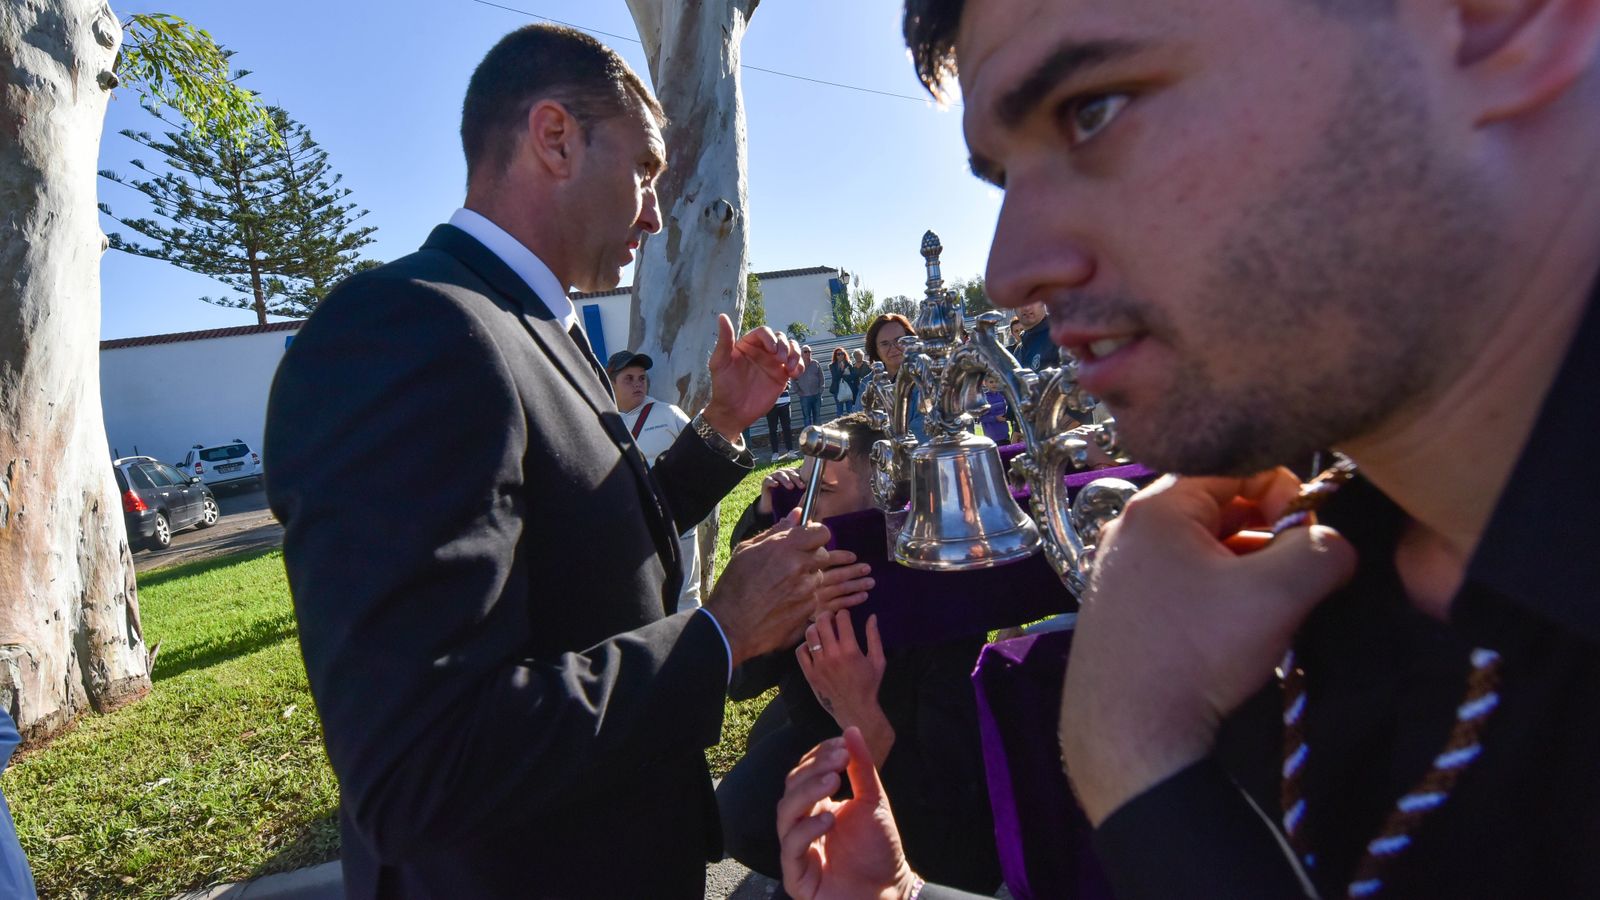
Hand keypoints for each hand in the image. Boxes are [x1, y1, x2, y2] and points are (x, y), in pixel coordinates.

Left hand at [703, 315, 800, 439]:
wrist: (733, 412)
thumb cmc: (723, 387)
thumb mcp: (719, 362)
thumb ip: (724, 340)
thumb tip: (722, 316)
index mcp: (748, 344)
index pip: (763, 332)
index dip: (770, 338)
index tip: (772, 351)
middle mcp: (762, 351)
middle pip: (780, 338)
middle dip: (785, 346)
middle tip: (781, 360)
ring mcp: (773, 363)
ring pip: (791, 349)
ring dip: (795, 354)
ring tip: (791, 367)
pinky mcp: (782, 376)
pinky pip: (796, 365)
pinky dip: (799, 366)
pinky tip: (794, 374)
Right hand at [709, 509, 873, 666]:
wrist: (731, 625)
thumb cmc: (734, 586)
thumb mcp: (748, 551)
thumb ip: (776, 533)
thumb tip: (797, 516)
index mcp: (786, 547)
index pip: (819, 533)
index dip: (821, 534)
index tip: (821, 537)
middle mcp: (801, 566)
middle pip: (829, 556)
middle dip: (840, 558)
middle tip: (854, 561)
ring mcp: (807, 591)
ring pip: (835, 581)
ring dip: (853, 579)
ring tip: (869, 579)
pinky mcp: (809, 612)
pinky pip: (832, 603)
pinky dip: (846, 600)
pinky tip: (859, 599)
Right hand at [758, 465, 807, 516]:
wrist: (772, 508)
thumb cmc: (788, 501)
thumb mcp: (798, 497)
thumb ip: (806, 494)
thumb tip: (818, 493)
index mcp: (793, 474)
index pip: (800, 472)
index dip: (805, 477)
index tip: (809, 485)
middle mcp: (784, 473)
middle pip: (791, 472)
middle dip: (797, 479)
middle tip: (802, 486)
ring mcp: (774, 476)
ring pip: (781, 474)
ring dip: (786, 480)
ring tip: (791, 487)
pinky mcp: (766, 481)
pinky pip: (769, 479)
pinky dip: (772, 481)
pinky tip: (776, 485)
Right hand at [778, 727, 920, 899]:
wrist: (889, 891)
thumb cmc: (879, 850)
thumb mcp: (874, 802)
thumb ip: (861, 768)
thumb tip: (850, 730)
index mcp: (816, 806)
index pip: (804, 772)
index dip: (818, 755)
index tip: (841, 744)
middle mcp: (802, 824)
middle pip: (791, 788)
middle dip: (813, 769)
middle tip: (840, 759)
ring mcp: (797, 849)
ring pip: (785, 812)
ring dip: (807, 792)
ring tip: (833, 781)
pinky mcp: (796, 875)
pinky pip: (791, 846)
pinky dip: (807, 828)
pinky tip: (830, 817)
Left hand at [797, 611, 892, 764]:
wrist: (855, 709)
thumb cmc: (869, 685)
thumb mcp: (878, 661)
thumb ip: (874, 637)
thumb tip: (872, 616)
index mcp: (851, 650)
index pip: (842, 619)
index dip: (843, 613)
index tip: (845, 616)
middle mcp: (833, 655)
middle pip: (822, 623)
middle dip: (827, 615)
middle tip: (830, 618)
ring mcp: (819, 664)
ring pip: (810, 635)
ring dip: (815, 628)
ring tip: (821, 630)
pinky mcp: (810, 673)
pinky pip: (801, 652)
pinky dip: (805, 645)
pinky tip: (813, 647)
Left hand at [1059, 470, 1356, 824]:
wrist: (1129, 737)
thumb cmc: (1196, 655)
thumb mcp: (1277, 595)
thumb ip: (1323, 550)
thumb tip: (1336, 543)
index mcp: (1156, 507)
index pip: (1235, 468)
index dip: (1284, 492)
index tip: (1305, 533)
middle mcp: (1128, 530)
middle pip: (1219, 508)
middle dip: (1265, 535)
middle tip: (1292, 578)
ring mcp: (1119, 572)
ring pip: (1204, 549)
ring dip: (1245, 570)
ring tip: (1265, 612)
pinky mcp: (1121, 611)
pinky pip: (1182, 582)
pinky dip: (1217, 597)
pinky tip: (1232, 634)